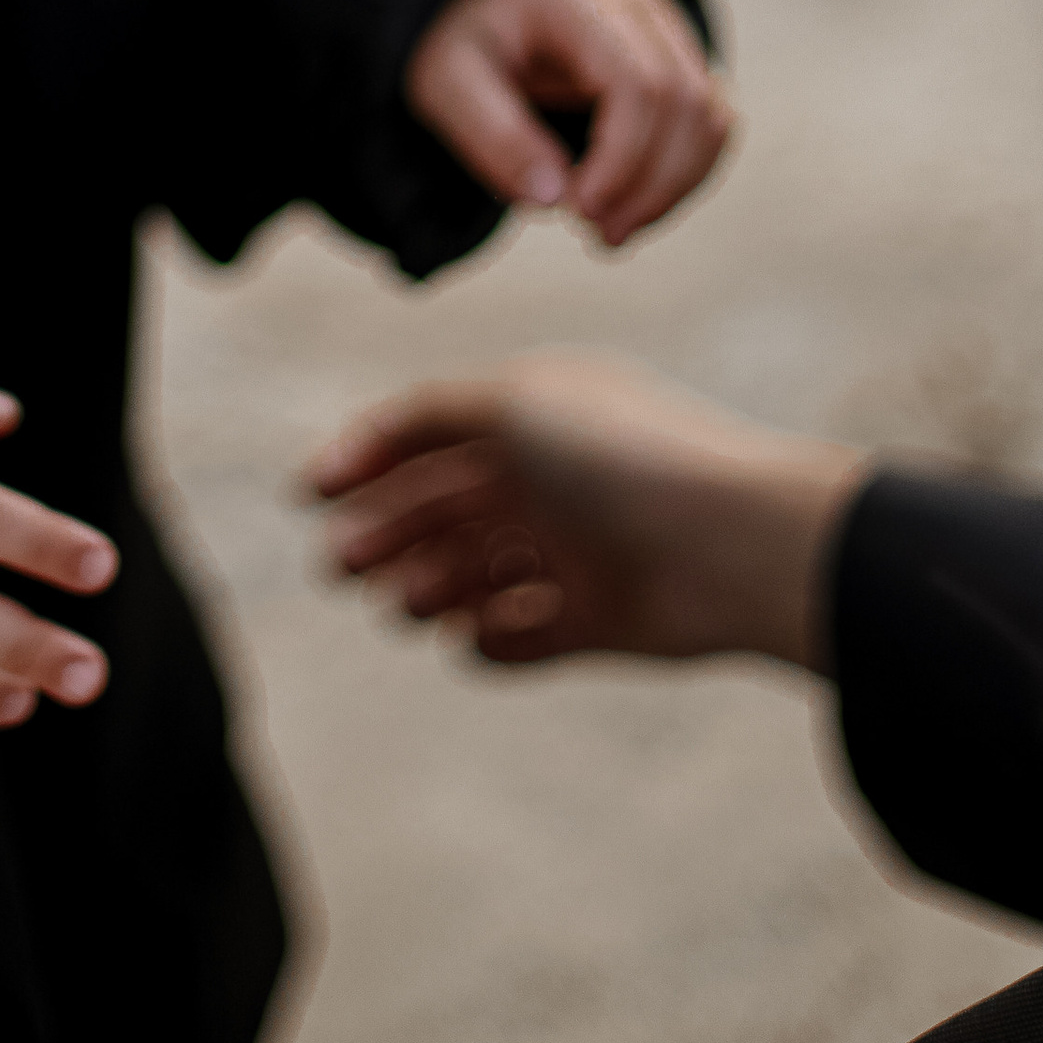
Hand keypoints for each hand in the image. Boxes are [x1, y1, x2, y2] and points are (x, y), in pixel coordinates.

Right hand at [305, 348, 865, 672]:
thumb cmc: (623, 454)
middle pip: (437, 508)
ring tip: (411, 603)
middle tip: (340, 565)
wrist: (732, 542)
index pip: (425, 432)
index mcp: (529, 416)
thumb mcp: (515, 401)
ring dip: (427, 587)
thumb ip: (434, 415)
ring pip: (468, 575)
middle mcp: (546, 480)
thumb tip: (378, 442)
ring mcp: (569, 552)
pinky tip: (484, 633)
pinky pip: (517, 638)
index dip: (362, 457)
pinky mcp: (594, 622)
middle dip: (382, 532)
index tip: (309, 493)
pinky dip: (491, 640)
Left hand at [406, 0, 728, 246]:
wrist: (481, 0)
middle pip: (684, 102)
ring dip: (674, 186)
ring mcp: (666, 25)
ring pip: (710, 115)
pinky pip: (709, 120)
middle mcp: (636, 0)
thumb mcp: (448, 83)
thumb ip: (494, 138)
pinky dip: (682, 173)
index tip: (579, 212)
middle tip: (599, 236)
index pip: (637, 82)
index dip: (622, 160)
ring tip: (614, 231)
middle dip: (650, 185)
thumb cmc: (465, 40)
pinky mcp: (679, 58)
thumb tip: (553, 201)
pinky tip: (636, 207)